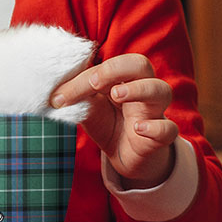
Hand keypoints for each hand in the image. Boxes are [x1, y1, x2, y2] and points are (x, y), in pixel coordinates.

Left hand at [50, 53, 177, 187]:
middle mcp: (142, 89)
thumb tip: (53, 92)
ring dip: (139, 89)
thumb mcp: (89, 109)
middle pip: (141, 64)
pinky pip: (168, 129)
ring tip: (117, 95)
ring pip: (161, 91)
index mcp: (123, 78)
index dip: (84, 77)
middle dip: (116, 69)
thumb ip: (77, 97)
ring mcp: (154, 112)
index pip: (108, 66)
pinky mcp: (161, 137)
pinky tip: (138, 128)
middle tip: (94, 83)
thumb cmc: (109, 124)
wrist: (126, 157)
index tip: (60, 96)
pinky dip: (156, 127)